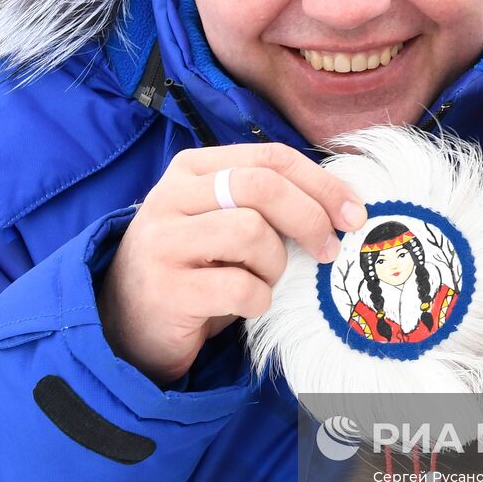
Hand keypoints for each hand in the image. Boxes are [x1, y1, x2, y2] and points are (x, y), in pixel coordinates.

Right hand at [98, 144, 366, 382]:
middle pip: (262, 187)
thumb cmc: (194, 267)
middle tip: (327, 250)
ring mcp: (163, 241)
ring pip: (252, 234)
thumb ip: (265, 202)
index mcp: (192, 169)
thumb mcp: (223, 220)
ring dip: (275, 265)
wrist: (129, 323)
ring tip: (262, 280)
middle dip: (309, 218)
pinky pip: (240, 286)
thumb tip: (342, 205)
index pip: (270, 158)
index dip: (321, 184)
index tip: (353, 213)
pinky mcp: (166, 289)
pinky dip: (258, 300)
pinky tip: (244, 305)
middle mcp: (171, 196)